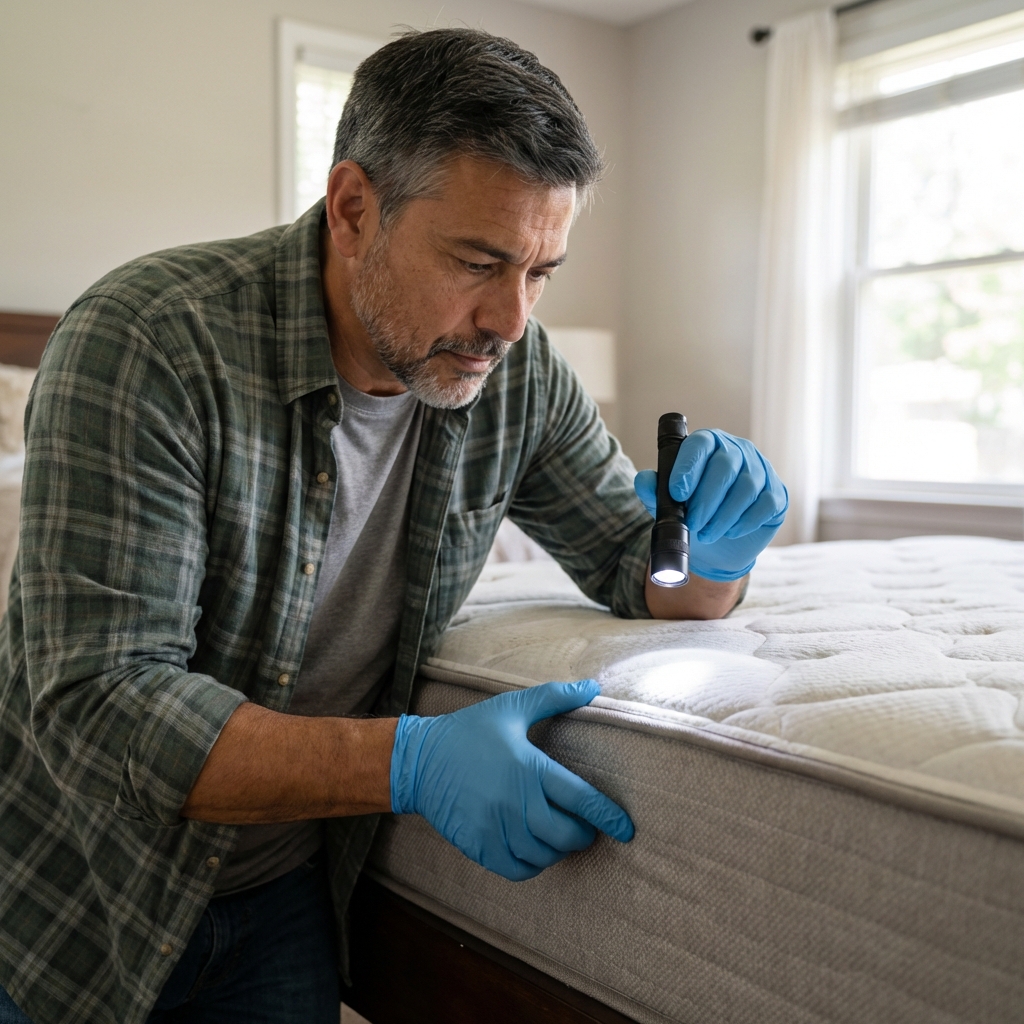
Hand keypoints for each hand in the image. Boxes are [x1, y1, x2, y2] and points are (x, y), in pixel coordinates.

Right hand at [390, 680, 633, 880]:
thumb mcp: (512, 708)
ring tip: (558, 836)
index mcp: (529, 768)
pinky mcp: (479, 846)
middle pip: (566, 834)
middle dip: (583, 835)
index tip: (626, 829)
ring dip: (558, 850)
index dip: (608, 817)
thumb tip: (594, 687)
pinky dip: (533, 865)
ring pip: (544, 855)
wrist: (419, 760)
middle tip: (584, 828)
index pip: (581, 799)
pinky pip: (518, 869)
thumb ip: (555, 697)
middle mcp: (515, 802)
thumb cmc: (470, 730)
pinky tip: (534, 850)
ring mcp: (496, 827)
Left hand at [634, 429, 786, 581]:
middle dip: (706, 499)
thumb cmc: (690, 514)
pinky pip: (766, 503)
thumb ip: (654, 491)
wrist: (717, 545)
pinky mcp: (776, 494)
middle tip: (693, 523)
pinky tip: (730, 532)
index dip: (688, 467)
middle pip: (725, 466)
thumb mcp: (667, 505)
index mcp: (708, 444)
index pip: (700, 444)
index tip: (677, 493)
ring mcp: (761, 470)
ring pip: (747, 486)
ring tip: (708, 533)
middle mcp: (737, 450)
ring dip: (724, 515)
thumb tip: (644, 481)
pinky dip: (746, 521)